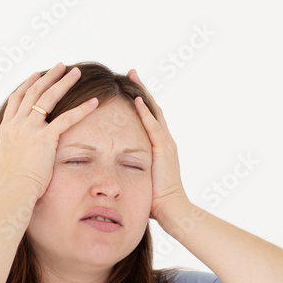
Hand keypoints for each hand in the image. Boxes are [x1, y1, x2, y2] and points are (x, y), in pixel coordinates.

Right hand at [0, 63, 99, 199]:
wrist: (13, 191)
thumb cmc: (5, 181)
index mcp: (6, 128)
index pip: (17, 99)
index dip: (27, 85)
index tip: (36, 75)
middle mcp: (18, 123)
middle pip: (33, 92)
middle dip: (48, 77)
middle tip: (60, 66)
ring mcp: (31, 128)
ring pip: (48, 98)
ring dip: (64, 82)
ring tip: (76, 72)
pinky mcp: (46, 137)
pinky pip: (67, 118)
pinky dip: (82, 109)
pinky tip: (94, 102)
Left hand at [127, 69, 190, 220]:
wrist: (172, 210)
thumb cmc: (154, 201)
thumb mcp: (138, 180)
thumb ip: (128, 171)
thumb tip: (110, 172)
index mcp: (159, 147)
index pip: (149, 118)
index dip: (139, 102)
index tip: (129, 88)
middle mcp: (164, 141)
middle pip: (152, 108)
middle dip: (141, 90)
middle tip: (131, 72)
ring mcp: (165, 144)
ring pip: (153, 111)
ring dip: (143, 93)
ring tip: (133, 75)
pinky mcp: (163, 150)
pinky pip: (153, 126)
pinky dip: (145, 112)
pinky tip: (136, 98)